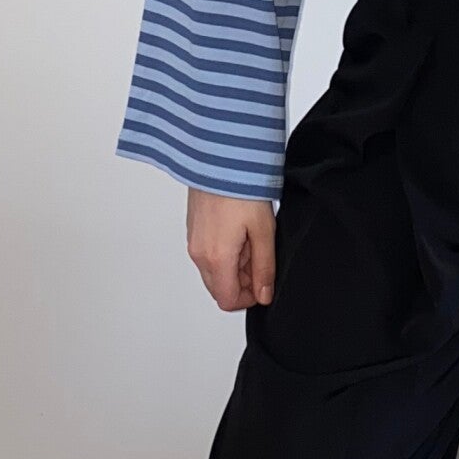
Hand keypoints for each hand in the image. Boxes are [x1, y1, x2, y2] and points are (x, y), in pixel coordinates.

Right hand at [187, 189, 276, 310]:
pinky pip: (208, 253)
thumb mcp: (264, 231)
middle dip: (242, 281)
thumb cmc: (241, 188)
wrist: (220, 158)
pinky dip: (225, 251)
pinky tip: (240, 229)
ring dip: (235, 264)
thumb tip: (264, 294)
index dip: (249, 298)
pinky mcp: (193, 229)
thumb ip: (264, 267)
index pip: (228, 300)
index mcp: (216, 258)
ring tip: (252, 237)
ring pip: (214, 270)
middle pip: (220, 287)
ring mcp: (193, 241)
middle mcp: (199, 254)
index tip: (264, 282)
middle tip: (260, 255)